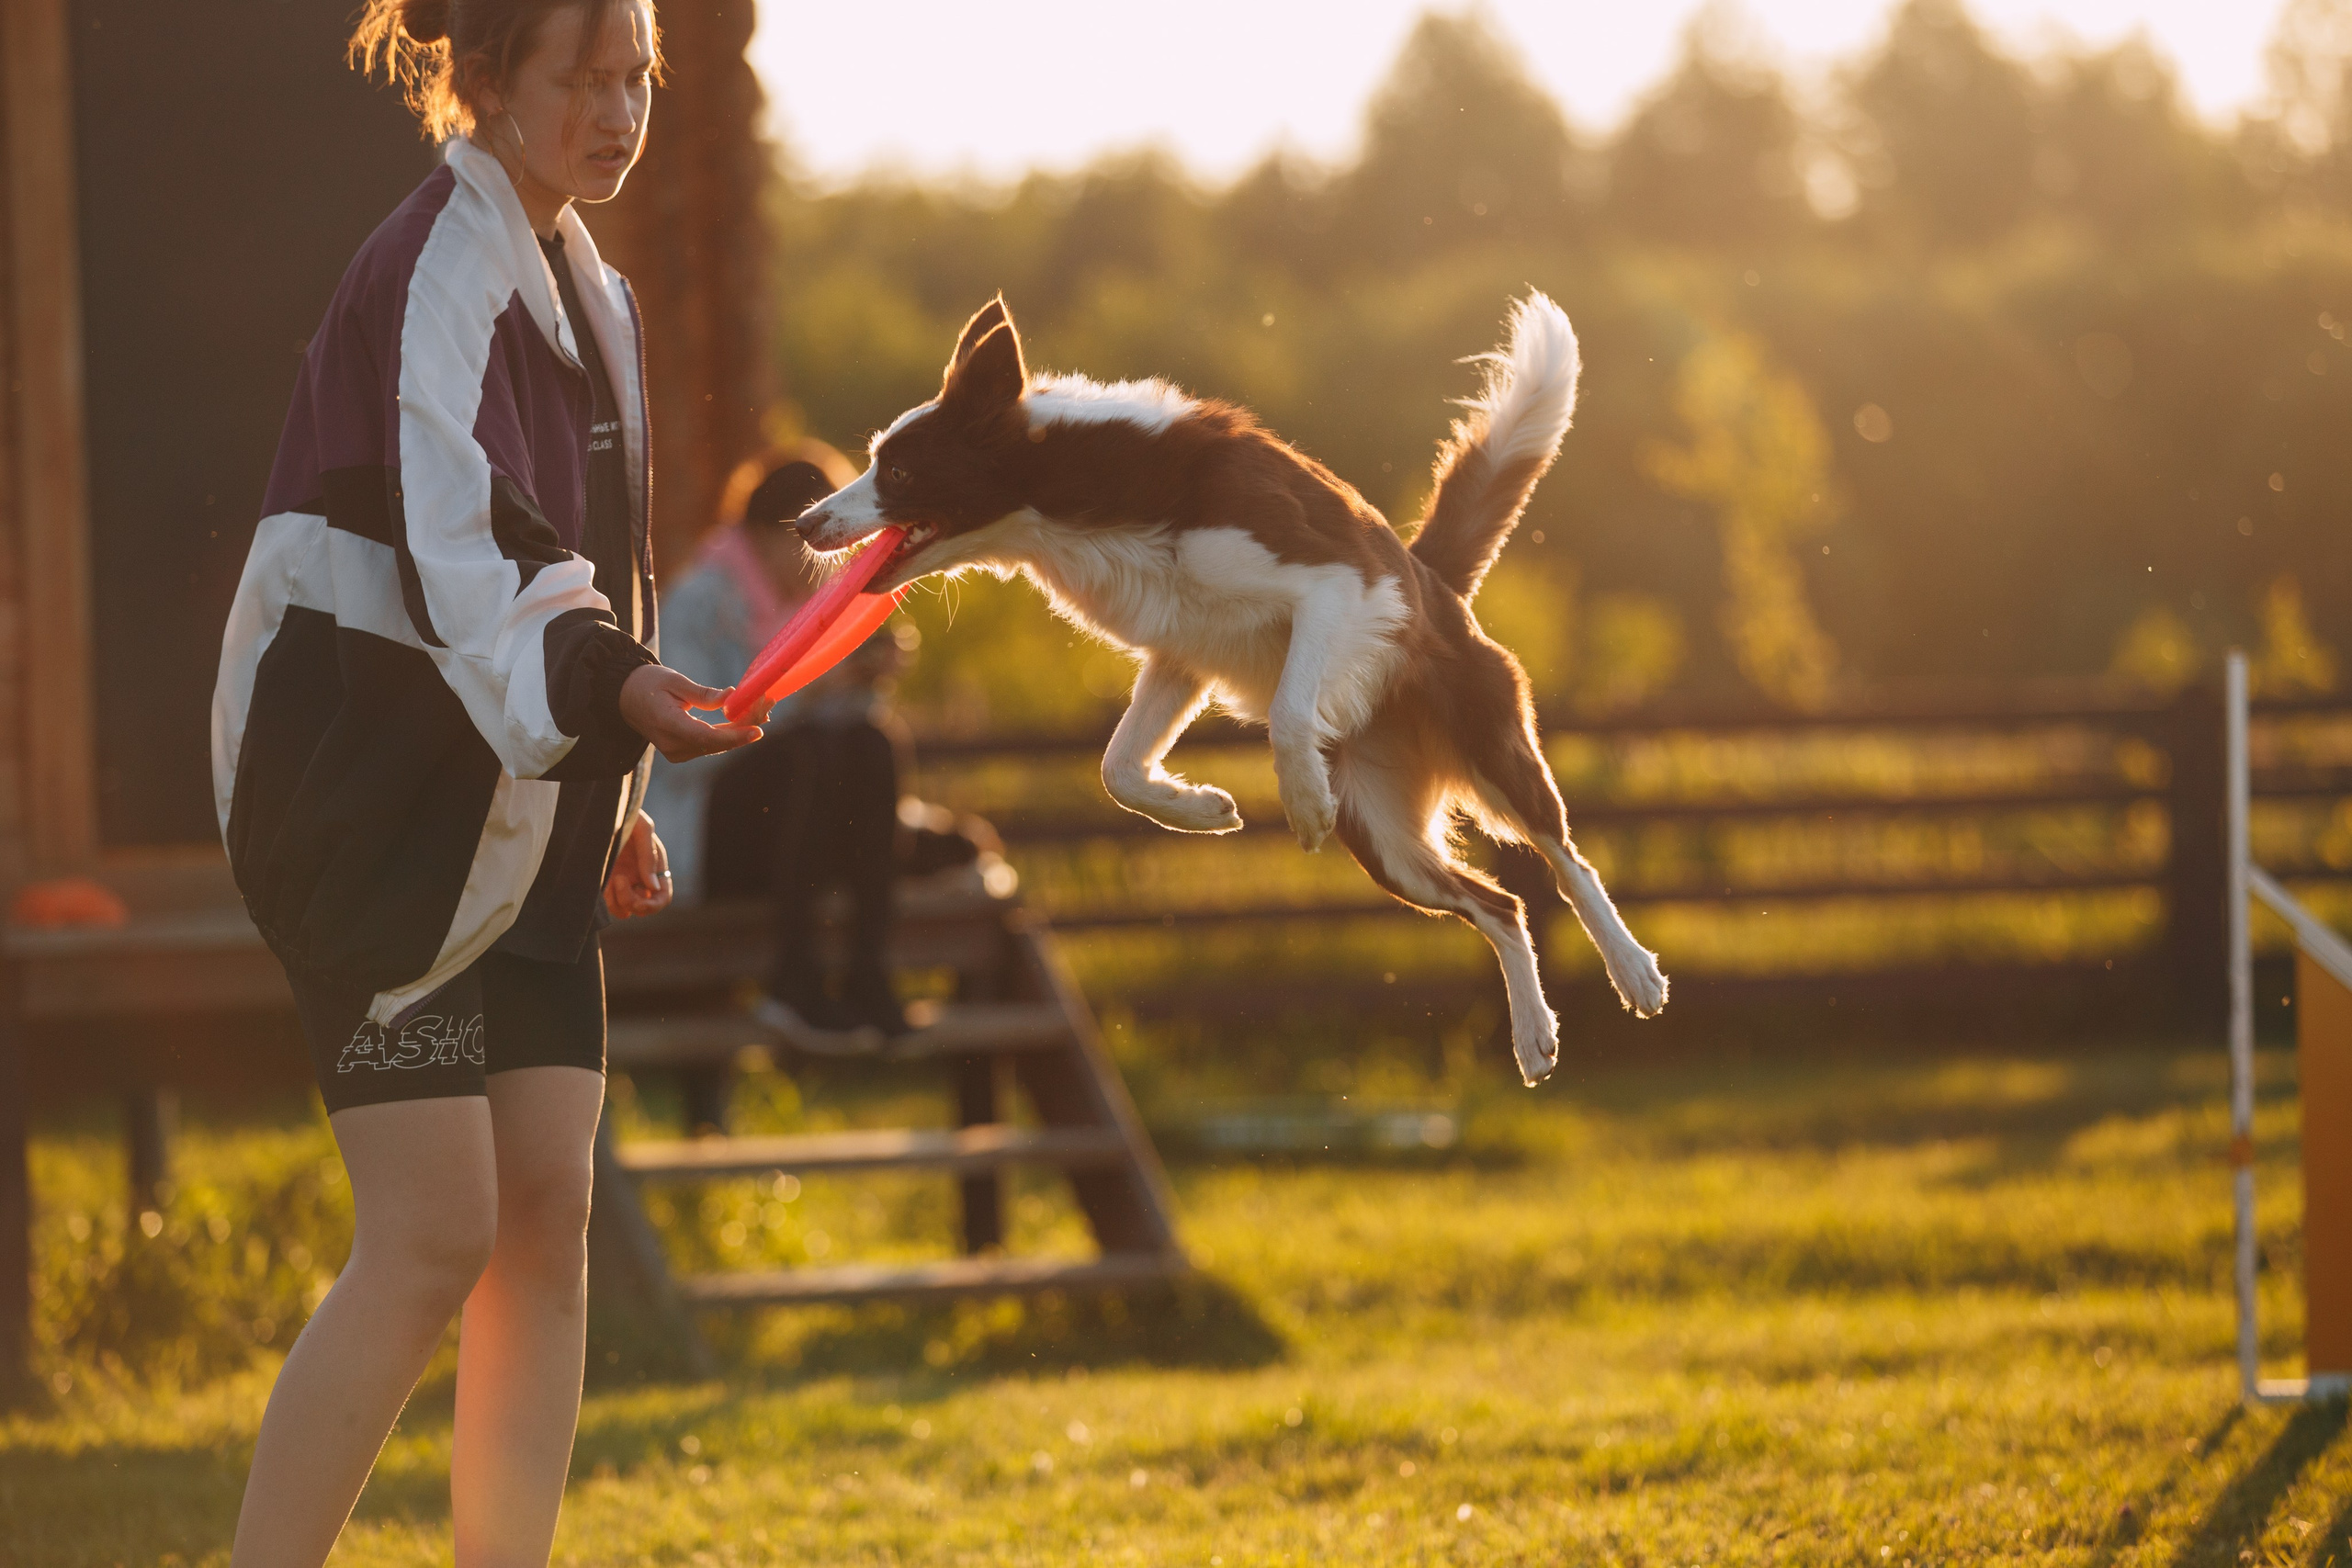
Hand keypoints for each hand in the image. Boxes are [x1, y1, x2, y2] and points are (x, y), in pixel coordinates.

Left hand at [604, 812, 670, 918]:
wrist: (599, 810)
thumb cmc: (625, 815)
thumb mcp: (642, 829)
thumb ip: (649, 857)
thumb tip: (653, 887)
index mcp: (653, 869)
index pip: (662, 897)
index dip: (654, 904)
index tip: (640, 895)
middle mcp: (639, 879)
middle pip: (644, 908)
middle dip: (635, 903)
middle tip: (621, 882)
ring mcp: (621, 883)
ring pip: (625, 910)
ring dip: (619, 901)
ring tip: (613, 878)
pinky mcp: (603, 883)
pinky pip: (607, 904)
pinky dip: (606, 900)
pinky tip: (604, 881)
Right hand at [620, 664, 764, 761]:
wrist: (624, 698)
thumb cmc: (646, 683)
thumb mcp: (674, 681)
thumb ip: (704, 694)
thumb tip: (732, 697)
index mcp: (667, 725)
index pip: (707, 737)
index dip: (735, 735)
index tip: (758, 729)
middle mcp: (672, 745)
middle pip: (717, 742)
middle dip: (746, 726)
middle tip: (769, 705)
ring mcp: (677, 752)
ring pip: (717, 744)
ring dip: (741, 729)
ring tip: (764, 708)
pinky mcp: (682, 751)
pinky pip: (711, 743)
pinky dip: (730, 732)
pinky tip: (748, 719)